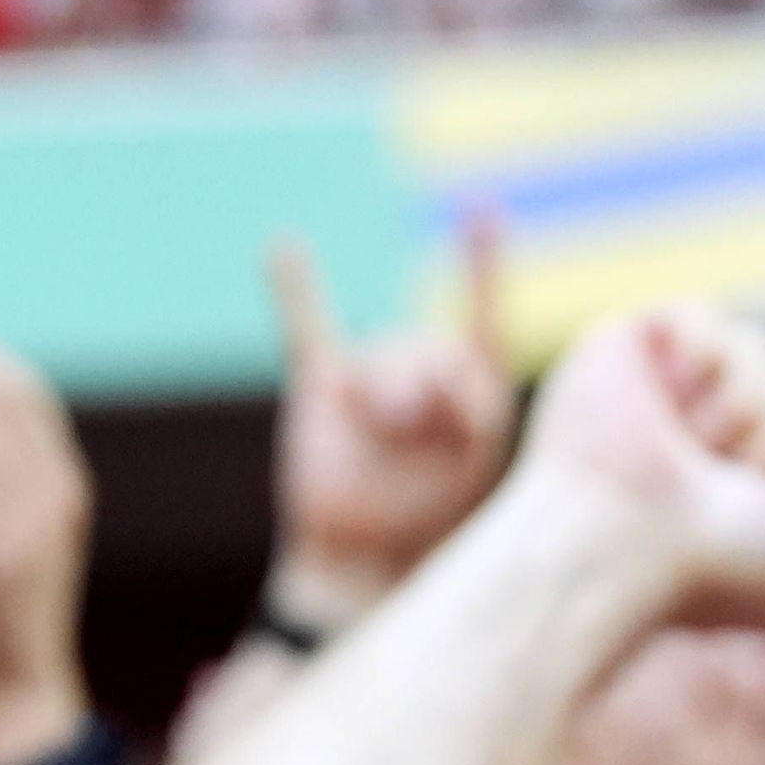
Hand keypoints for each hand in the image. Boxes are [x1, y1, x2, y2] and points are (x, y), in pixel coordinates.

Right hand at [266, 217, 512, 628]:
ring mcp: (368, 373)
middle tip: (415, 439)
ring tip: (377, 433)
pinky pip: (306, 327)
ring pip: (377, 358)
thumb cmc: (428, 515)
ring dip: (380, 395)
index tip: (477, 207)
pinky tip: (282, 246)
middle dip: (424, 395)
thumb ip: (464, 409)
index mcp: (470, 380)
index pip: (482, 313)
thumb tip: (418, 381)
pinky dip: (295, 287)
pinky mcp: (321, 384)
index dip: (480, 261)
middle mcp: (421, 366)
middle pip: (426, 351)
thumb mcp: (472, 460)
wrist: (361, 557)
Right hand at [509, 305, 764, 630]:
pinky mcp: (627, 346)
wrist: (620, 541)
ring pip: (757, 349)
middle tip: (711, 482)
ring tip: (680, 448)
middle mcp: (709, 434)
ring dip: (734, 405)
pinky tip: (663, 401)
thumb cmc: (713, 570)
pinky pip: (700, 315)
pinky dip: (693, 354)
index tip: (756, 512)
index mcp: (746, 484)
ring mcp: (666, 388)